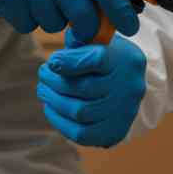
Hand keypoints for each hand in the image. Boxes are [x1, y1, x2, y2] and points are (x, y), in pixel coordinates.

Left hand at [36, 28, 146, 147]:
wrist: (129, 83)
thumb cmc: (108, 55)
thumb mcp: (99, 40)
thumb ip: (80, 41)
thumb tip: (57, 61)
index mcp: (127, 60)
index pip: (97, 60)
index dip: (70, 62)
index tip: (52, 61)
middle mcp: (130, 87)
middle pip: (84, 88)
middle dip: (55, 81)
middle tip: (42, 74)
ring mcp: (125, 112)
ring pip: (80, 111)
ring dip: (53, 100)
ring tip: (43, 90)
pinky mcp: (115, 132)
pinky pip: (81, 133)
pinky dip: (59, 121)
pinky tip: (51, 107)